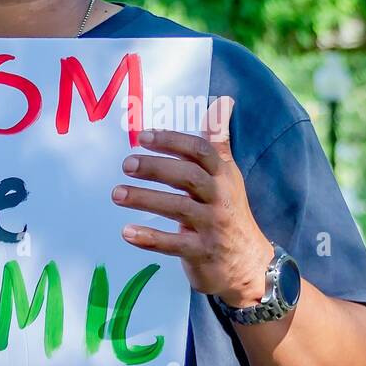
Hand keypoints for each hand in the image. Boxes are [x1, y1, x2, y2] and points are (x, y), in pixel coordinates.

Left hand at [113, 96, 273, 307]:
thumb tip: (223, 101)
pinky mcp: (202, 252)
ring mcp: (212, 226)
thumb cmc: (230, 212)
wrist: (249, 264)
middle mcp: (220, 198)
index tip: (143, 136)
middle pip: (188, 176)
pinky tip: (127, 232)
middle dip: (156, 168)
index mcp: (223, 175)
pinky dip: (150, 238)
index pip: (201, 151)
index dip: (172, 141)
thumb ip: (217, 141)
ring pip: (178, 208)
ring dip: (145, 199)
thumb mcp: (228, 175)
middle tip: (127, 164)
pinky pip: (174, 244)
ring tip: (117, 193)